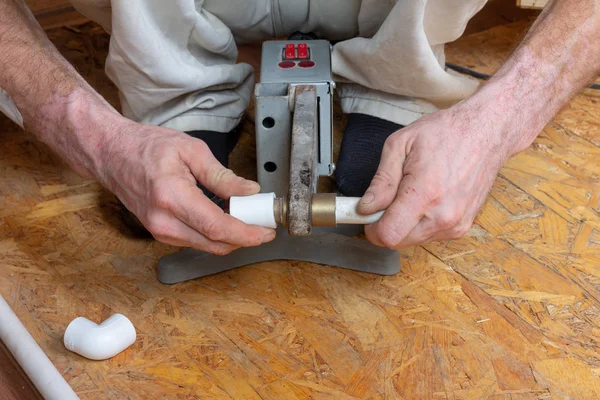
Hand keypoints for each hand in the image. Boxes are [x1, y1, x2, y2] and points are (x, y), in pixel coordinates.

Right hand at [97, 121, 275, 254]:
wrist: (111, 154)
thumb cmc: (146, 147)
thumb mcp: (191, 150)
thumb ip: (222, 176)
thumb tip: (249, 192)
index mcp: (172, 197)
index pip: (218, 228)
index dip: (248, 234)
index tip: (267, 231)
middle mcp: (164, 222)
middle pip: (215, 244)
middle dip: (245, 238)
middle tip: (264, 222)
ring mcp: (160, 232)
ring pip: (207, 246)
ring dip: (230, 236)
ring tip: (245, 214)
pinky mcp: (160, 234)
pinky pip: (196, 240)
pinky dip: (215, 233)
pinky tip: (224, 215)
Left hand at [358, 106, 511, 248]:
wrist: (486, 132)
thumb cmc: (445, 133)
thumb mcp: (400, 145)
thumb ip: (381, 181)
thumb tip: (366, 207)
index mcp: (425, 194)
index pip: (388, 235)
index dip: (372, 227)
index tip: (369, 213)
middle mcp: (443, 216)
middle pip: (398, 242)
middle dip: (386, 224)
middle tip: (390, 197)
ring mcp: (456, 224)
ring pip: (412, 240)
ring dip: (403, 224)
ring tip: (412, 193)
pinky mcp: (462, 227)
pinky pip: (429, 235)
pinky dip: (420, 222)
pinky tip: (427, 198)